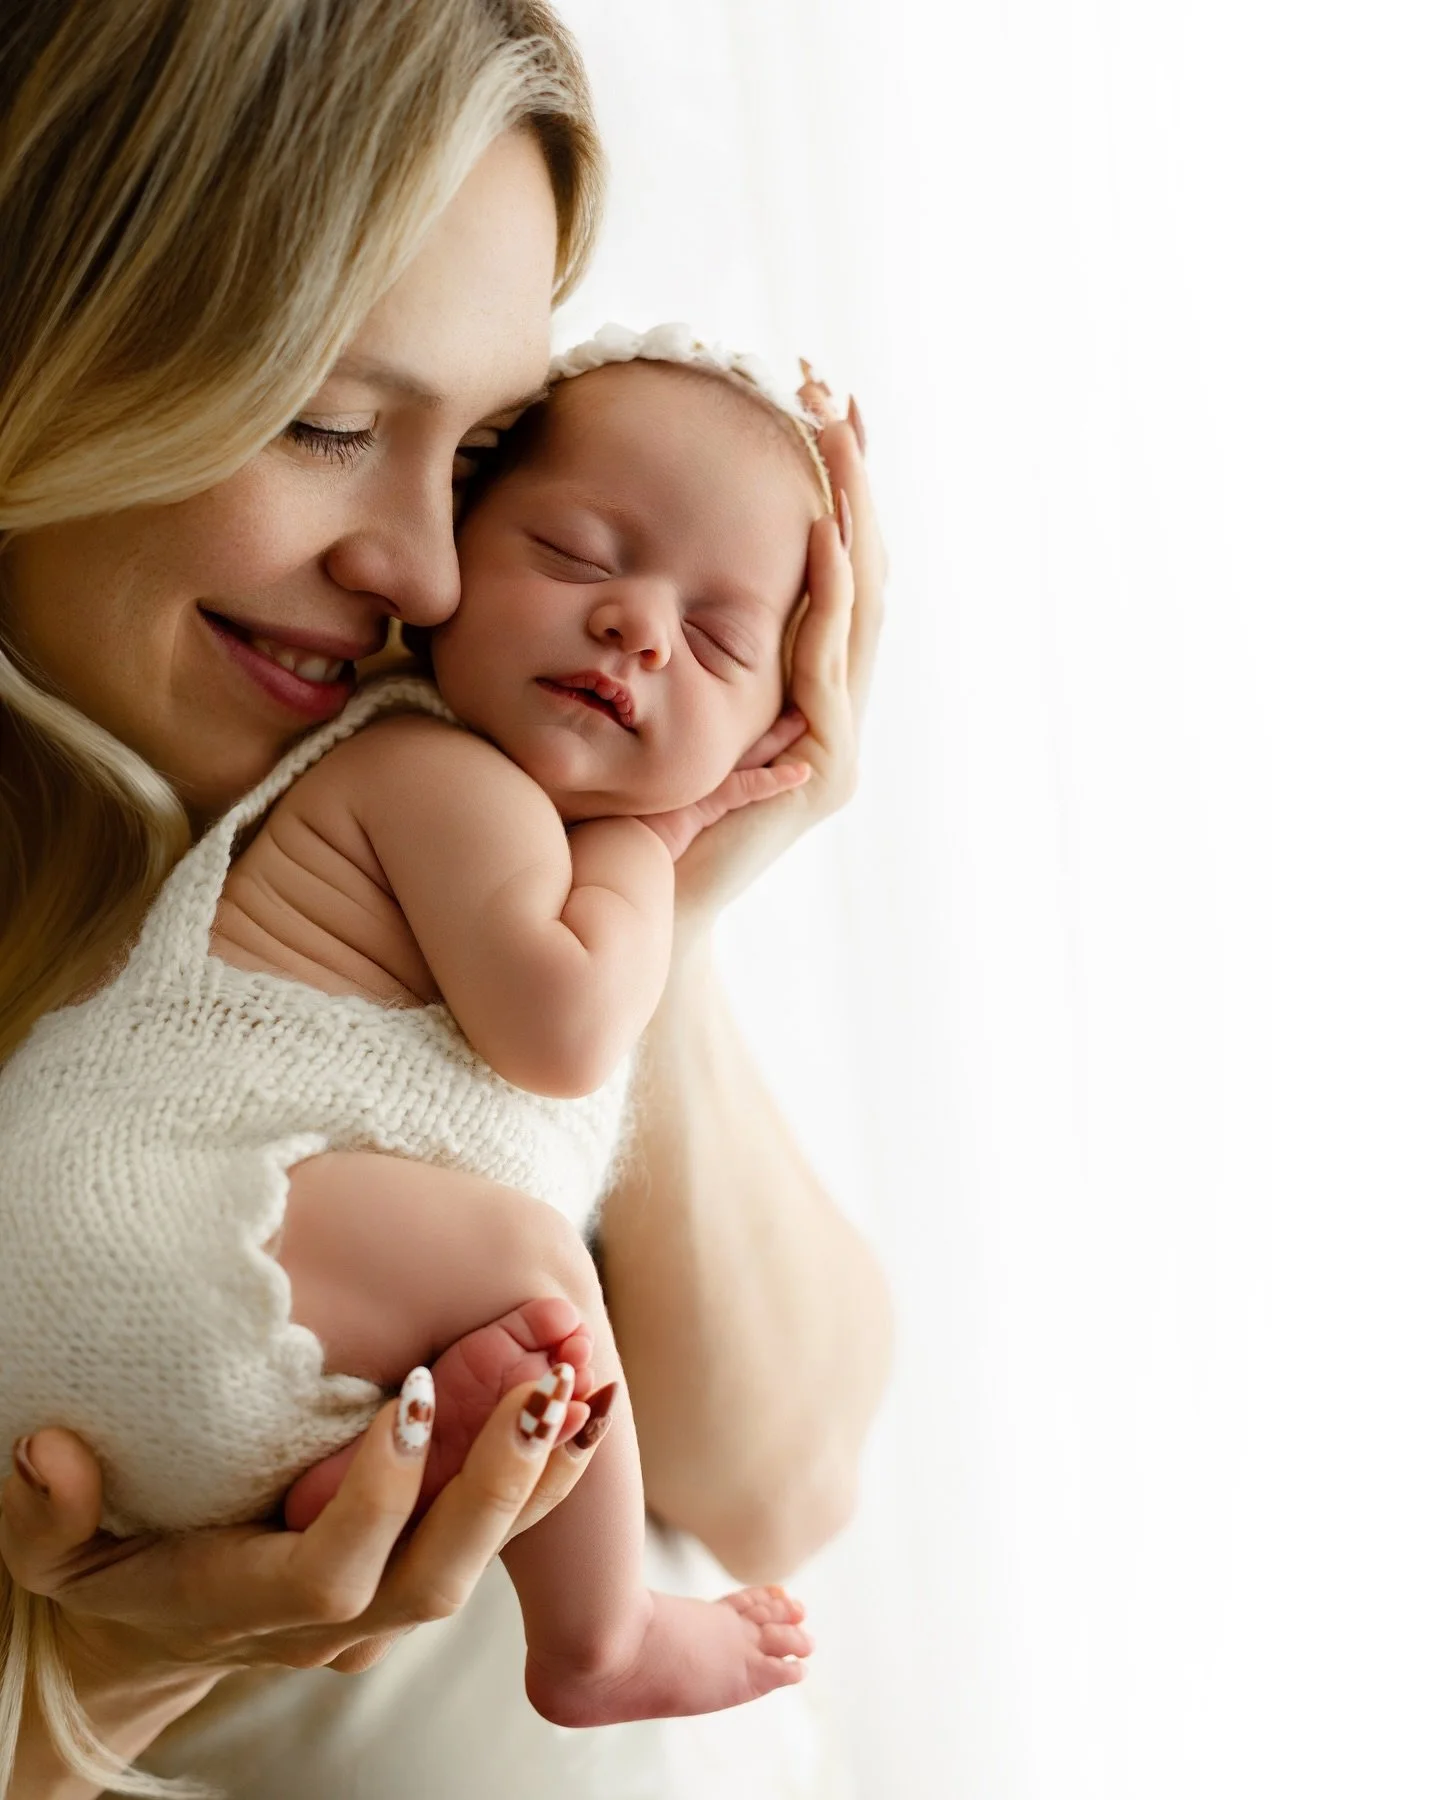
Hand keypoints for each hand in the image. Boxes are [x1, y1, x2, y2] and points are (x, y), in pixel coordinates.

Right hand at [0, 1372, 596, 1694]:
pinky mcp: (410, 1570)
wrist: (153, 1627)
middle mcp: (330, 1618)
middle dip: (498, 1485)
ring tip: (587, 1382)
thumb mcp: (53, 1553)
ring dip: (542, 1475)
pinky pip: (492, 1536)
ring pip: (481, 1560)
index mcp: (242, 1601)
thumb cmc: (107, 1565)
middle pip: (437, 1576)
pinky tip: (584, 1398)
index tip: (406, 1394)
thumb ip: (47, 1514)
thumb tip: (52, 1455)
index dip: (378, 1495)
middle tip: (541, 1387)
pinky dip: (543, 1476)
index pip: (330, 1569)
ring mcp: (379, 1604)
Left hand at [671, 376, 884, 940]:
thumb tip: (647, 569)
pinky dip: (828, 597)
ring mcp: (838, 741)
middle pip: (859, 575)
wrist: (643, 917)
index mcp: (805, 692)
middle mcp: (834, 711)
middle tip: (836, 394)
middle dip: (852, 482)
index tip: (820, 409)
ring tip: (836, 436)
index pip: (830, 574)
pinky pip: (828, 666)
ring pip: (859, 608)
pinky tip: (821, 534)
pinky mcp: (825, 772)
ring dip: (851, 515)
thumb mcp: (664, 711)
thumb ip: (680, 650)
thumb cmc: (637, 817)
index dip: (833, 491)